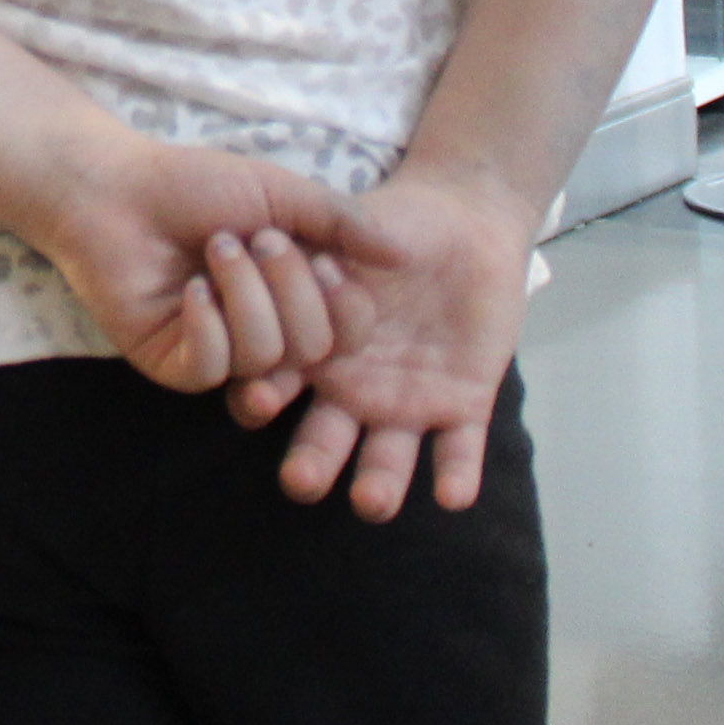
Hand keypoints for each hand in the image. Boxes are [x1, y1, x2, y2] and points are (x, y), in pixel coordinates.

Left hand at [5, 125, 343, 394]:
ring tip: (213, 249)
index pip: (350, 332)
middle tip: (253, 239)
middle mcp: (268, 332)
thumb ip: (342, 222)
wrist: (117, 187)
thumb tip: (405, 254)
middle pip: (314, 348)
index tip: (317, 253)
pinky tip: (189, 288)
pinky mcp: (177, 365)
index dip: (343, 302)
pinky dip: (206, 323)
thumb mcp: (282, 194)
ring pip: (265, 358)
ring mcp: (222, 354)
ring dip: (242, 294)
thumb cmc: (198, 186)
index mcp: (299, 297)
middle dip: (287, 287)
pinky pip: (212, 370)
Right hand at [262, 168, 534, 519]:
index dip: (265, 397)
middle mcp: (357, 392)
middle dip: (312, 463)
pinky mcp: (463, 405)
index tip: (258, 401)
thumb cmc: (397, 222)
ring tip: (372, 502)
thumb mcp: (352, 228)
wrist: (465, 228)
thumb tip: (288, 236)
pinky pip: (459, 449)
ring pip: (388, 459)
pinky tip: (454, 495)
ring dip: (379, 485)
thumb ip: (325, 242)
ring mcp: (408, 404)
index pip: (280, 386)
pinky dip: (457, 474)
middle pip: (326, 441)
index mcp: (320, 352)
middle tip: (301, 481)